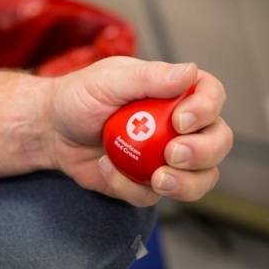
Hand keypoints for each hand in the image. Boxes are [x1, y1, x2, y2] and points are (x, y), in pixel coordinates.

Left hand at [46, 56, 232, 206]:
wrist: (51, 130)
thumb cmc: (78, 97)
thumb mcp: (108, 80)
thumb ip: (148, 77)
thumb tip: (190, 72)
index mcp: (173, 93)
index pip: (211, 96)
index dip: (206, 110)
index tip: (181, 120)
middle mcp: (177, 126)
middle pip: (217, 141)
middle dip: (203, 152)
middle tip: (173, 154)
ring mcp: (164, 157)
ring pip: (201, 178)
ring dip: (186, 183)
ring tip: (157, 178)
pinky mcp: (144, 183)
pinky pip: (152, 195)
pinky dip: (130, 187)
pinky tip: (106, 168)